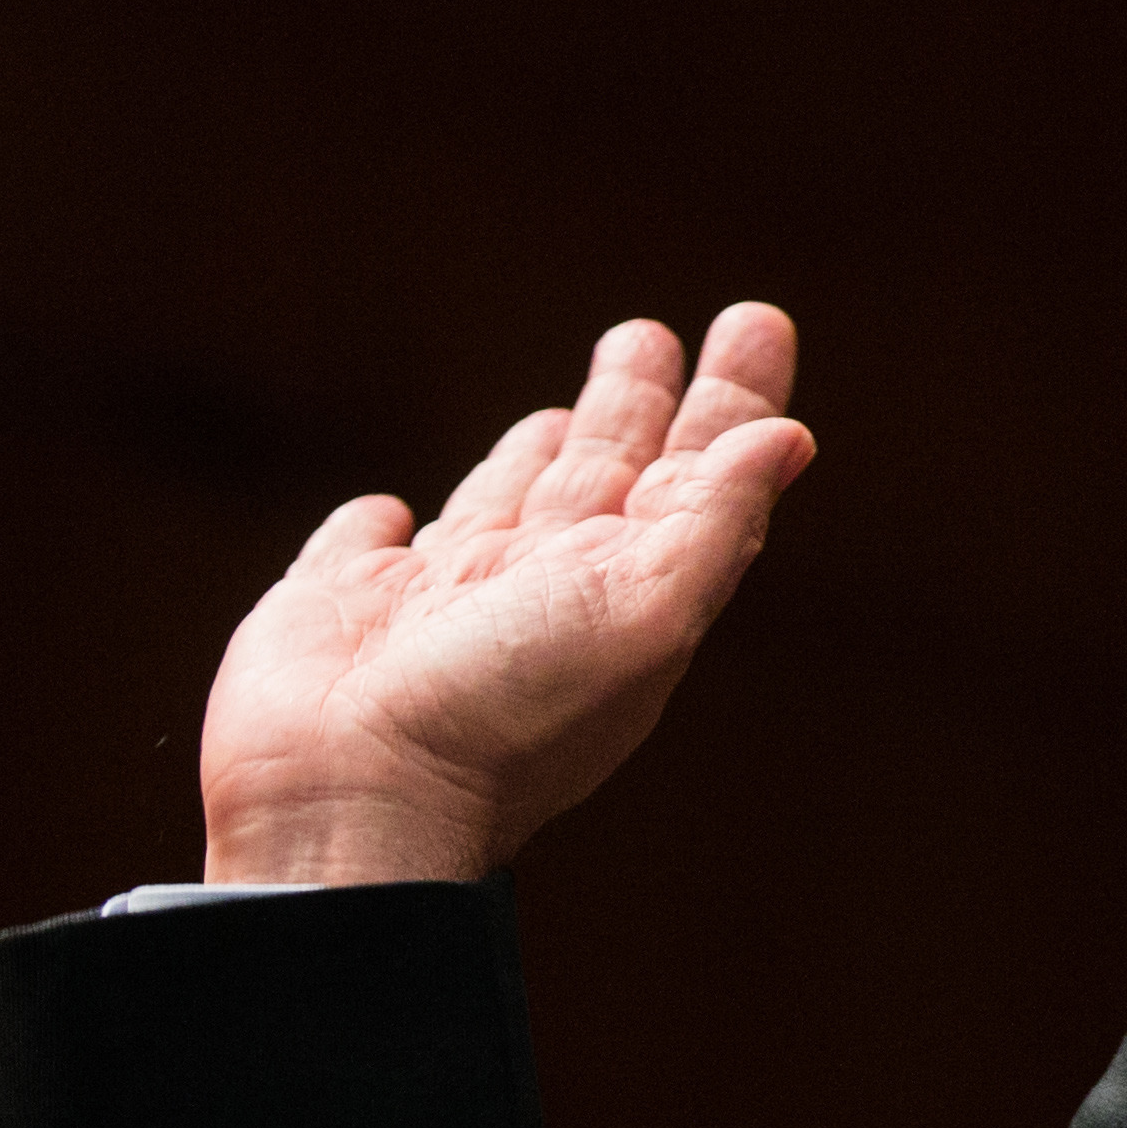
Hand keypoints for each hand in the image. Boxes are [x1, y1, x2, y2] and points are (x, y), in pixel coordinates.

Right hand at [195, 304, 817, 883]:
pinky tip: (390, 514)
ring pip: (500, 504)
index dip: (730, 402)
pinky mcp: (337, 608)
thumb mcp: (641, 615)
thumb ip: (713, 523)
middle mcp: (539, 591)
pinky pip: (366, 548)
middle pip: (604, 472)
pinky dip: (376, 527)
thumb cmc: (506, 719)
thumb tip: (790, 438)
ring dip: (533, 456)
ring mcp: (437, 602)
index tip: (757, 323)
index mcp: (623, 588)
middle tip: (650, 336)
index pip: (695, 472)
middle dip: (636, 402)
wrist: (350, 804)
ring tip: (564, 411)